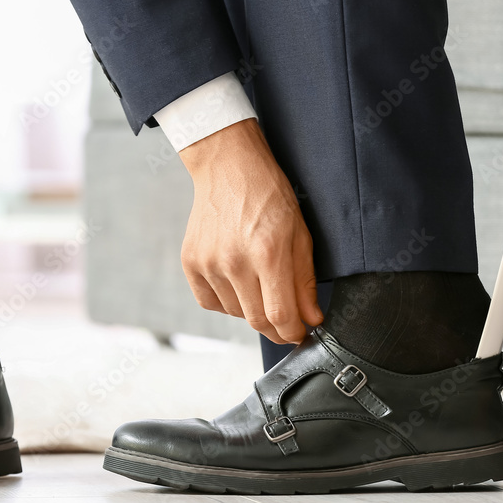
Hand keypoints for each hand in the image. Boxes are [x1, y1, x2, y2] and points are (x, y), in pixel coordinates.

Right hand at [178, 118, 322, 343]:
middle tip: (286, 324)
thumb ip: (304, 280)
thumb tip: (311, 318)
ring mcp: (209, 263)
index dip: (293, 332)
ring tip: (260, 286)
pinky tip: (237, 282)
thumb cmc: (268, 195)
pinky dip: (227, 302)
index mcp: (267, 252)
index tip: (300, 334)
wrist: (228, 168)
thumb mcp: (299, 233)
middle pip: (257, 320)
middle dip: (277, 329)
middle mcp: (234, 261)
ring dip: (252, 310)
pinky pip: (211, 303)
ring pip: (235, 313)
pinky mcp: (191, 263)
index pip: (281, 315)